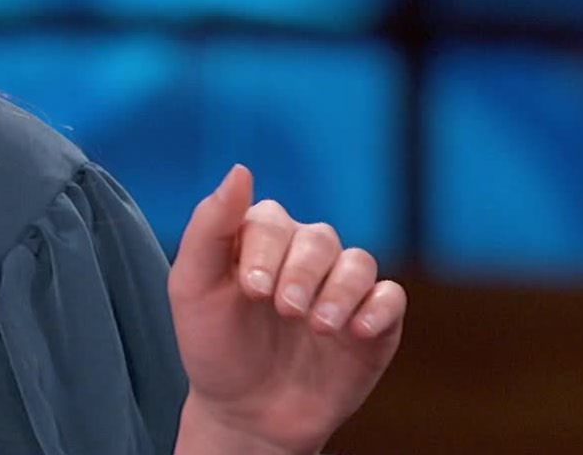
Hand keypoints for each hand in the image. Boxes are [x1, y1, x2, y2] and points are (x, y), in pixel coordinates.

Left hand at [166, 164, 406, 454]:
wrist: (246, 413)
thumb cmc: (214, 345)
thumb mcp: (192, 287)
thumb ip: (209, 227)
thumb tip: (241, 169)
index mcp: (258, 240)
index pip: (271, 220)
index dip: (264, 251)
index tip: (250, 291)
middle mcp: (303, 257)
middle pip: (319, 238)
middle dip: (301, 272)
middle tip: (284, 310)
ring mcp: (339, 288)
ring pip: (358, 261)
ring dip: (340, 290)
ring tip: (317, 325)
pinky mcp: (372, 322)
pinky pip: (390, 297)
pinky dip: (377, 309)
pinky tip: (355, 331)